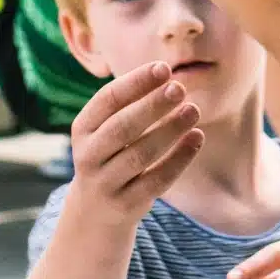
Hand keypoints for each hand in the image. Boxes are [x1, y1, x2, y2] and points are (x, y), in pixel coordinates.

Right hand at [64, 62, 203, 221]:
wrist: (95, 210)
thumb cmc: (110, 153)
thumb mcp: (107, 128)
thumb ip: (129, 104)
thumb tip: (166, 75)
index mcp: (82, 128)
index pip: (107, 100)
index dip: (136, 83)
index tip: (164, 68)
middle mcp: (88, 156)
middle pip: (122, 127)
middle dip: (152, 106)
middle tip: (179, 88)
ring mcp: (105, 183)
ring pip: (141, 155)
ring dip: (170, 130)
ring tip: (193, 110)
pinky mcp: (126, 204)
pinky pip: (156, 181)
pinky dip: (179, 158)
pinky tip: (197, 138)